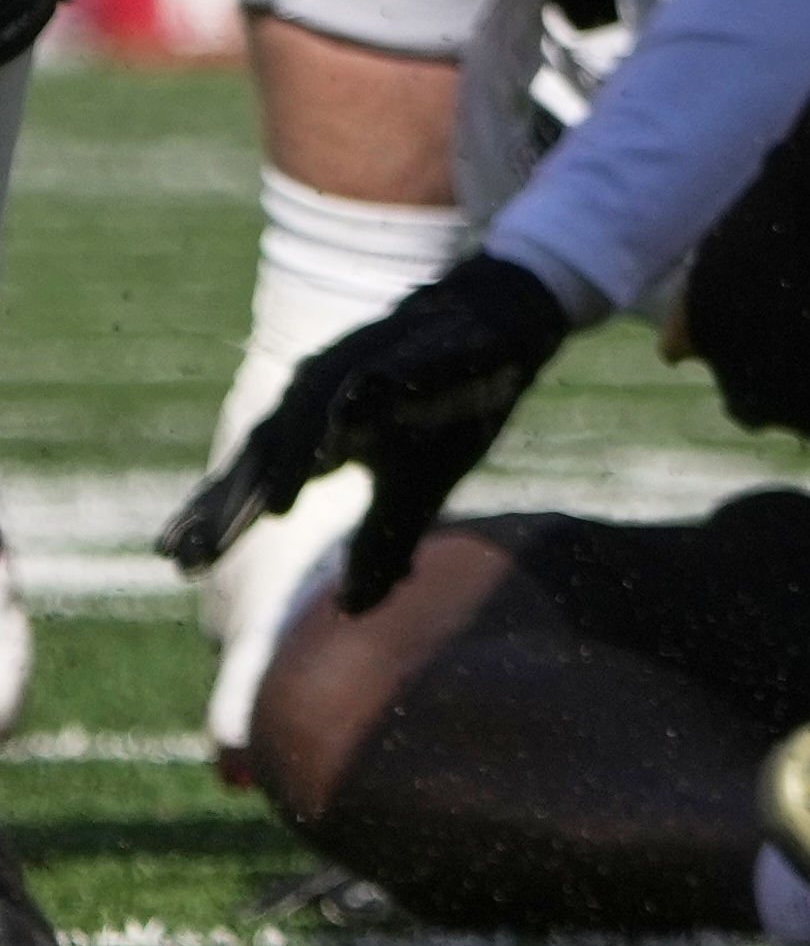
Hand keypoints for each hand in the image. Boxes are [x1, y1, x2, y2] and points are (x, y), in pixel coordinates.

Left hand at [159, 256, 570, 612]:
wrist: (498, 335)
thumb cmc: (446, 415)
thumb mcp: (415, 490)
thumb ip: (379, 545)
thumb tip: (348, 610)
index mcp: (315, 439)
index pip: (253, 483)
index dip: (215, 519)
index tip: (176, 562)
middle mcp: (320, 403)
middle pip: (264, 454)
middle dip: (232, 503)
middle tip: (199, 550)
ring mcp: (360, 368)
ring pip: (311, 413)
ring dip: (292, 458)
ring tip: (279, 508)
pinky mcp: (410, 346)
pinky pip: (380, 371)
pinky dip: (360, 395)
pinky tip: (346, 419)